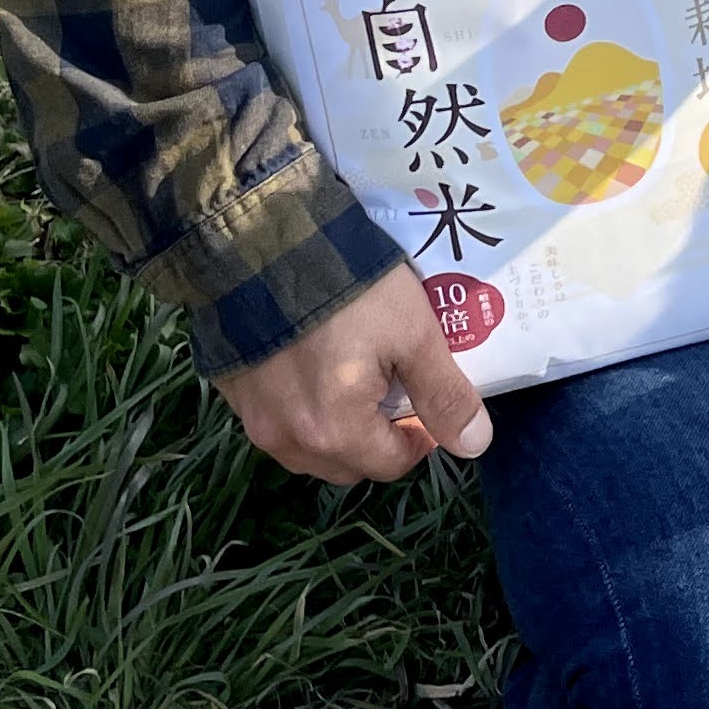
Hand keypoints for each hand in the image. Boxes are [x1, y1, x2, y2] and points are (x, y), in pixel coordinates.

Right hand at [211, 265, 491, 485]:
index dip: (420, 439)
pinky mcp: (232, 391)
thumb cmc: (350, 291)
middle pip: (346, 464)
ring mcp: (252, 417)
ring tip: (357, 381)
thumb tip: (475, 444)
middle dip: (378, 440)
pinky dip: (302, 409)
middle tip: (396, 392)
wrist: (264, 244)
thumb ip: (444, 395)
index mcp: (333, 432)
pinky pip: (276, 420)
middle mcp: (285, 439)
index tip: (429, 404)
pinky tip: (315, 368)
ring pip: (307, 448)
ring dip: (338, 429)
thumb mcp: (413, 335)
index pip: (390, 465)